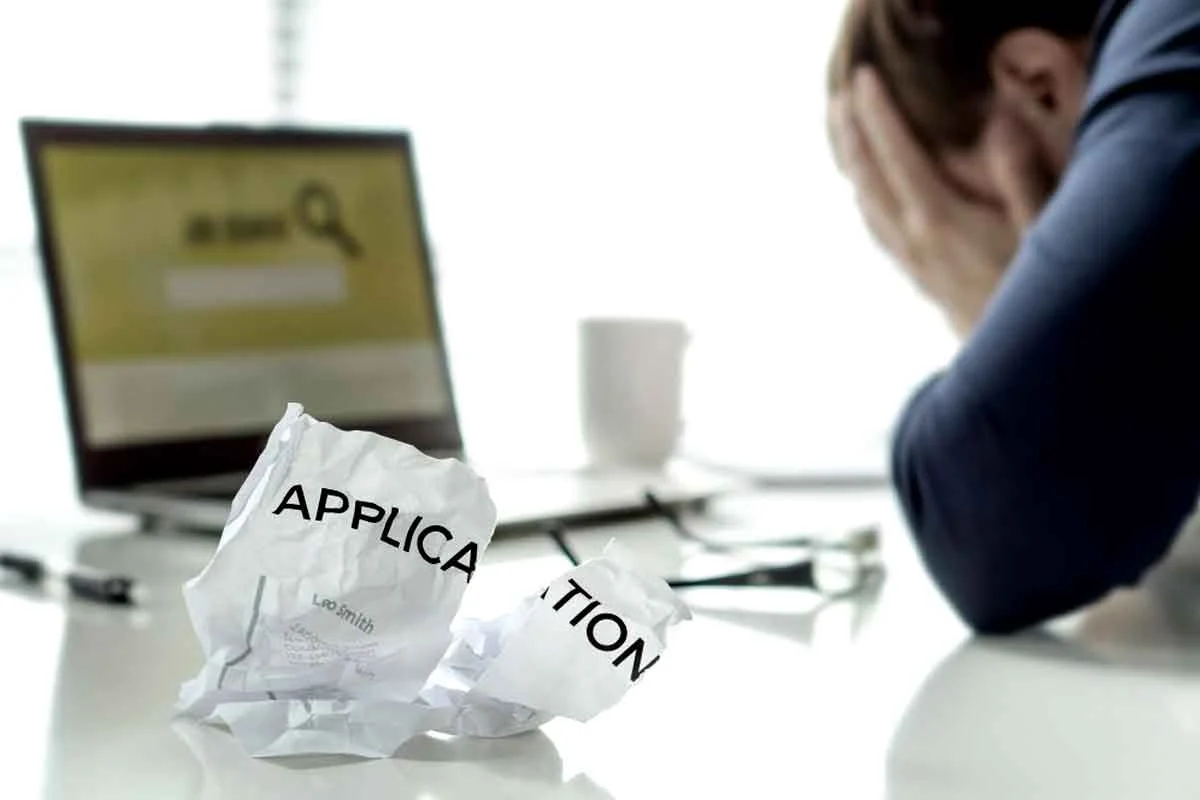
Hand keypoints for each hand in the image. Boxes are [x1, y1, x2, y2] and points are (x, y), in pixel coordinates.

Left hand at [829, 69, 1053, 339]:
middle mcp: (914, 241)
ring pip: (867, 204)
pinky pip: (879, 230)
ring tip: (843, 135)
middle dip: (852, 134)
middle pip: (869, 177)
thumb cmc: (1039, 297)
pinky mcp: (919, 279)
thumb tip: (1002, 125)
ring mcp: (913, 262)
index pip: (898, 155)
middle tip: (837, 98)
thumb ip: (1021, 177)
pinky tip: (864, 195)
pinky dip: (866, 201)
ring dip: (853, 166)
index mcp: (940, 221)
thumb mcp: (1044, 233)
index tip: (861, 80)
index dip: (878, 115)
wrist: (1015, 372)